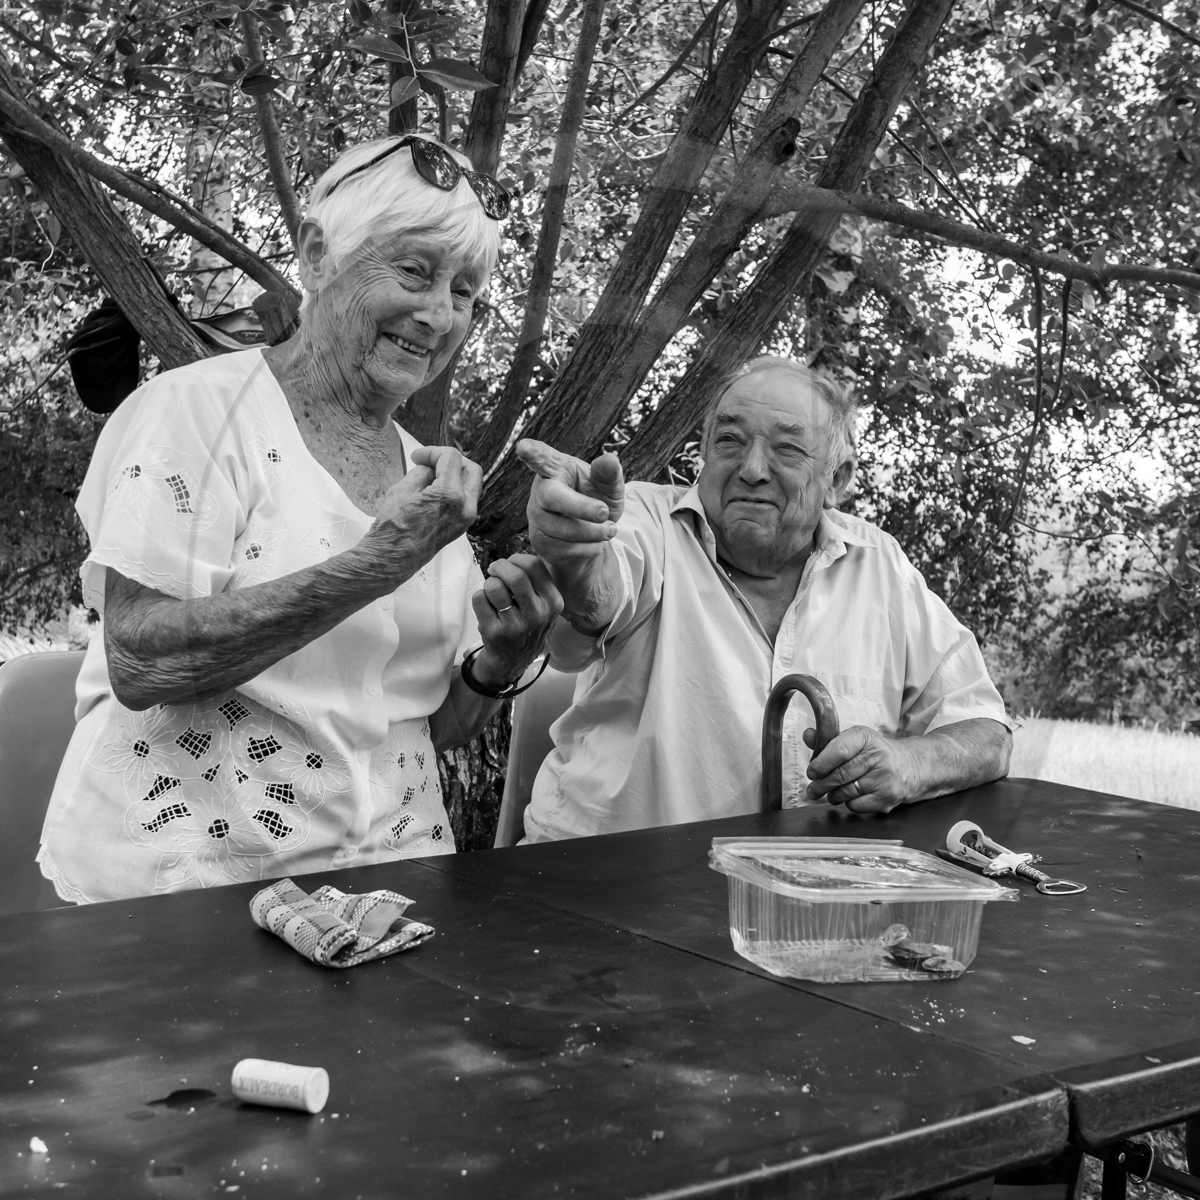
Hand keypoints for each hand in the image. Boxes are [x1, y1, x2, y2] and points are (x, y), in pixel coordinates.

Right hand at [370, 446, 480, 577]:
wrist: (392, 558)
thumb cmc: (393, 527)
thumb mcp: (403, 489)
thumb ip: (423, 471)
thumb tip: (432, 467)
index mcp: (451, 495)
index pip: (451, 458)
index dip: (432, 452)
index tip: (417, 457)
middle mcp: (465, 507)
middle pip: (471, 469)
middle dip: (451, 460)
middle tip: (430, 461)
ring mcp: (466, 519)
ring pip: (471, 485)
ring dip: (454, 475)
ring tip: (430, 477)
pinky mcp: (462, 526)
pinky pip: (465, 499)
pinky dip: (454, 489)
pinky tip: (434, 490)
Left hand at [470, 553, 564, 686]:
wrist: (513, 660)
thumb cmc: (527, 624)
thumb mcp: (544, 605)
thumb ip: (536, 581)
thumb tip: (515, 558)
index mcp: (553, 602)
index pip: (535, 565)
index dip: (516, 559)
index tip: (509, 565)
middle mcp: (538, 614)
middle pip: (515, 575)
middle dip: (499, 566)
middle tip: (494, 571)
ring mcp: (516, 625)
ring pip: (494, 586)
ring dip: (489, 583)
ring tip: (492, 592)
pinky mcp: (495, 633)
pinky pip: (479, 599)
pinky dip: (479, 598)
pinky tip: (487, 607)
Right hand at [516, 439, 624, 568]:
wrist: (594, 536)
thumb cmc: (598, 501)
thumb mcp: (609, 487)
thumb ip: (609, 474)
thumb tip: (609, 459)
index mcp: (557, 469)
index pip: (543, 458)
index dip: (533, 453)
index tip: (523, 448)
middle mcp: (541, 491)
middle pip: (552, 497)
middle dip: (581, 507)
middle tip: (605, 513)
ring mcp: (537, 517)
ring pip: (562, 529)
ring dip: (593, 533)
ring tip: (609, 529)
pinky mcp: (538, 542)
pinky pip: (565, 550)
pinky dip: (588, 549)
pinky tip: (596, 543)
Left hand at [804, 725, 919, 813]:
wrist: (909, 767)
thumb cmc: (874, 753)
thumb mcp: (854, 740)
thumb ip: (828, 740)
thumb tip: (808, 735)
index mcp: (865, 737)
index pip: (839, 750)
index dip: (821, 763)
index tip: (811, 772)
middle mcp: (877, 756)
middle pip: (840, 774)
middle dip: (821, 784)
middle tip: (813, 789)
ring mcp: (884, 778)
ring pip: (846, 792)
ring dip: (833, 795)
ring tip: (830, 792)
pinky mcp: (887, 797)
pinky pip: (856, 805)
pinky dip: (848, 803)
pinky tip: (850, 797)